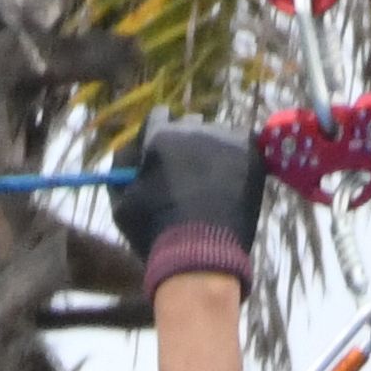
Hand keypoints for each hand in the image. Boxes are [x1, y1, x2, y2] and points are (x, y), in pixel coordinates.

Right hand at [115, 121, 265, 294]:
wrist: (201, 255)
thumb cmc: (155, 234)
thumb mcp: (122, 206)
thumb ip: (120, 170)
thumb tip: (129, 150)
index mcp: (159, 135)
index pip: (159, 116)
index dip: (159, 134)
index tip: (162, 151)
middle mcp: (192, 128)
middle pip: (189, 122)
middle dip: (186, 142)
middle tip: (188, 171)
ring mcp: (224, 138)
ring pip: (217, 134)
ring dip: (212, 150)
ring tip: (211, 184)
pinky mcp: (250, 152)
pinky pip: (242, 146)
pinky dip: (237, 160)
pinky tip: (230, 184)